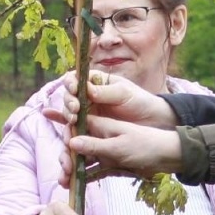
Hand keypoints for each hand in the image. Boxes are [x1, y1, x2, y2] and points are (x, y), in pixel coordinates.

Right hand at [46, 70, 178, 129]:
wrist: (153, 121)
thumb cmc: (140, 101)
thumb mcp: (124, 94)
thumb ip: (106, 92)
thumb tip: (86, 90)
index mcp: (95, 83)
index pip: (75, 80)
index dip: (70, 84)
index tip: (73, 90)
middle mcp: (88, 98)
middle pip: (69, 99)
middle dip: (68, 105)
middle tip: (74, 111)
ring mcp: (88, 115)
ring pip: (70, 116)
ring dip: (67, 119)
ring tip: (72, 122)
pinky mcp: (91, 130)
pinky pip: (76, 131)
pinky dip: (67, 133)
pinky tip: (61, 134)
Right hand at [64, 117, 184, 183]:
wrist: (168, 157)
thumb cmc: (146, 145)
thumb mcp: (119, 145)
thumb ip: (95, 145)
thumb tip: (70, 143)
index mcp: (102, 124)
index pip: (76, 125)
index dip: (65, 134)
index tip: (60, 148)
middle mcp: (100, 136)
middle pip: (76, 145)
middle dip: (66, 157)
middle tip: (63, 171)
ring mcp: (105, 151)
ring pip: (83, 160)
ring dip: (73, 170)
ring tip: (64, 182)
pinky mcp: (110, 164)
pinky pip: (94, 170)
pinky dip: (85, 177)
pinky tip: (75, 186)